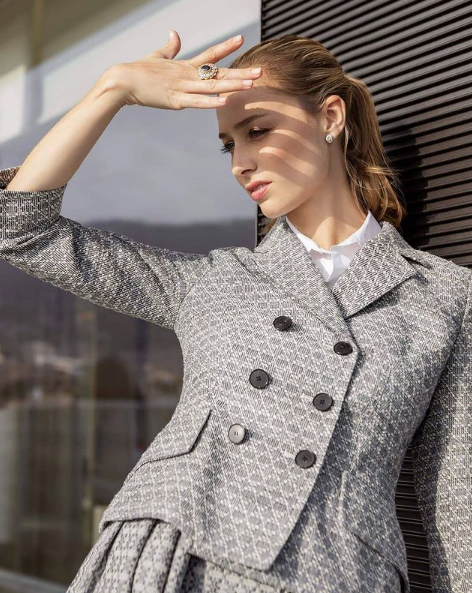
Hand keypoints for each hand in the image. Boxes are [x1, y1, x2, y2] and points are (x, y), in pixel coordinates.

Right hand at [105, 30, 261, 109]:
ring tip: (251, 84)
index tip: (241, 39)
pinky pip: (197, 102)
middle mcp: (187, 75)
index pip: (210, 55)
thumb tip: (176, 34)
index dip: (226, 47)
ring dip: (233, 86)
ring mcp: (182, 88)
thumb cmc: (138, 71)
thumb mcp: (157, 58)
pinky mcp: (175, 101)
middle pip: (218, 73)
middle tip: (260, 71)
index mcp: (184, 66)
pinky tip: (225, 100)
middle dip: (240, 73)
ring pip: (212, 87)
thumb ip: (169, 48)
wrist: (122, 80)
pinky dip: (211, 102)